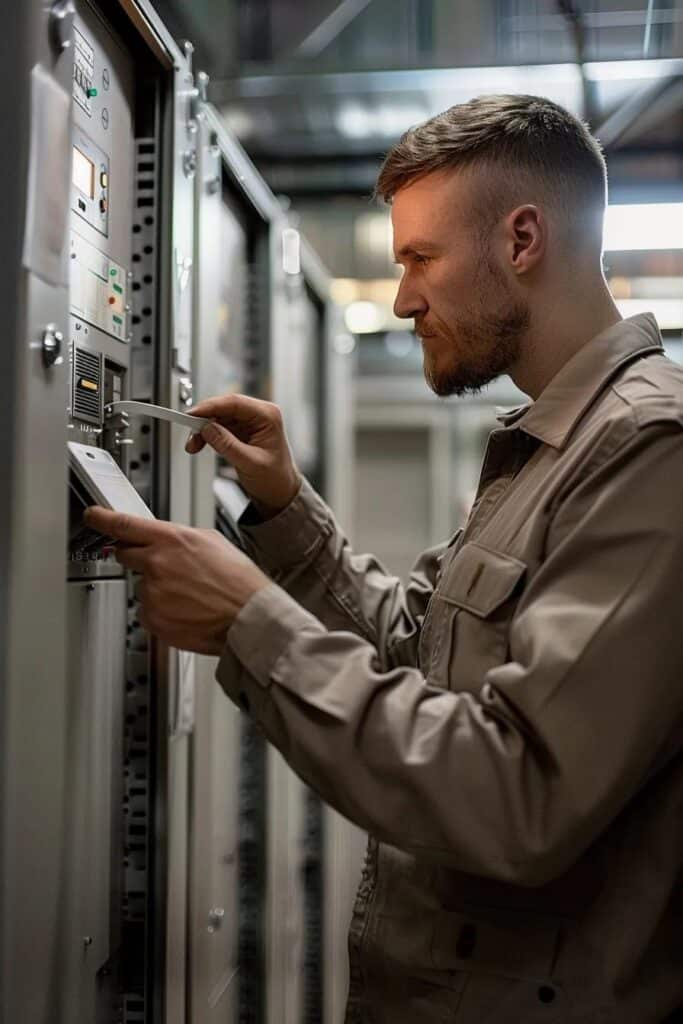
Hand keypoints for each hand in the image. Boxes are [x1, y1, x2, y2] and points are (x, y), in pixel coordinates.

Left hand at [84, 507, 269, 655]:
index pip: (123, 524)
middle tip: (165, 568)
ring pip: (141, 586)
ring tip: (189, 594)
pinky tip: (186, 609)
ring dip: (158, 589)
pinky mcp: (153, 619)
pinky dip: (162, 611)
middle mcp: (156, 565)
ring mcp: (152, 593)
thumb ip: (178, 537)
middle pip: (125, 555)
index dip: (101, 519)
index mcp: (171, 540)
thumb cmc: (238, 581)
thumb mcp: (211, 541)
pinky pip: (148, 611)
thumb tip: (163, 539)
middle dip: (138, 558)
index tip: (92, 516)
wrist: (248, 617)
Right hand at [186, 394, 300, 517]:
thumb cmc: (275, 478)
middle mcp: (259, 414)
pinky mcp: (241, 430)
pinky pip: (219, 426)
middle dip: (204, 420)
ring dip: (203, 429)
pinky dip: (207, 435)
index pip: (234, 403)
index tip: (192, 414)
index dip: (210, 406)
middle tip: (190, 434)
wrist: (280, 491)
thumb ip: (228, 446)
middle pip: (224, 408)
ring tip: (193, 445)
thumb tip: (208, 429)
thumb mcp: (250, 463)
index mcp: (268, 416)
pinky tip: (200, 444)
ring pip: (218, 417)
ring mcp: (249, 422)